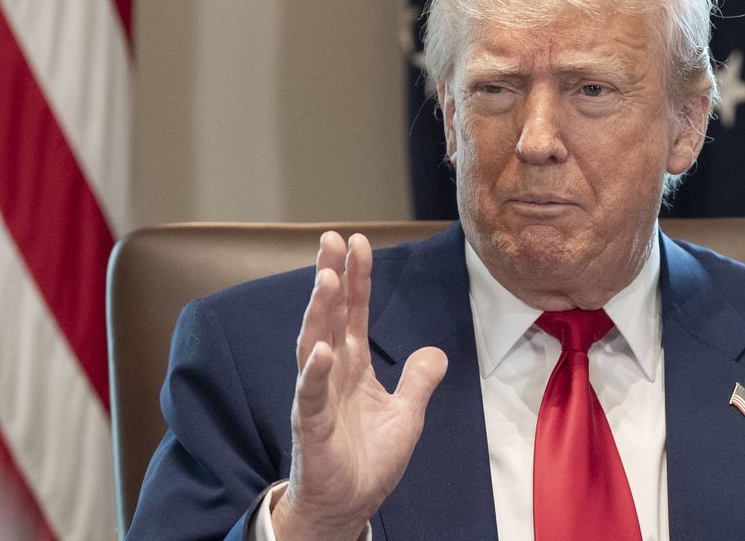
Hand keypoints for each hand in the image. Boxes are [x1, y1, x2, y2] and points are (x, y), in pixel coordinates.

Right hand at [271, 232, 447, 540]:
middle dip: (331, 276)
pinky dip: (314, 372)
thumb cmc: (369, 460)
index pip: (354, 313)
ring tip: (328, 278)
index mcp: (353, 366)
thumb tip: (435, 352)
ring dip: (320, 312)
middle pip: (330, 316)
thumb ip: (418, 380)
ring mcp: (317, 397)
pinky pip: (309, 395)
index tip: (357, 241)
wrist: (348, 505)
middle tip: (330, 239)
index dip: (358, 278)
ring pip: (314, 345)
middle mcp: (331, 373)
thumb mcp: (407, 415)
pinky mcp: (311, 426)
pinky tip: (322, 350)